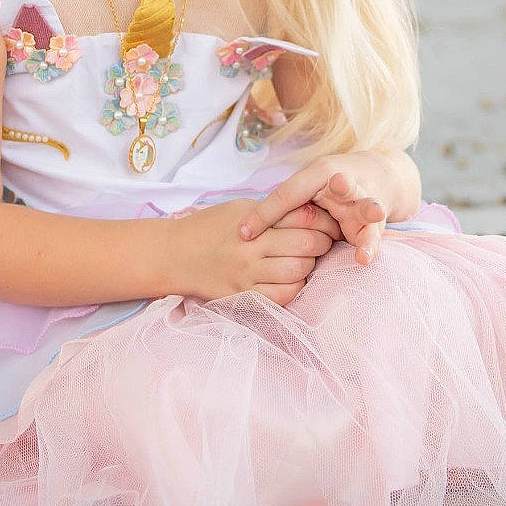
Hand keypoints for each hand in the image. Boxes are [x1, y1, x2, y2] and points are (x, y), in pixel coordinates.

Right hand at [168, 199, 336, 306]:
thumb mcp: (242, 209)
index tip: (330, 223)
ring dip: (309, 267)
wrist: (175, 254)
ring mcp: (247, 275)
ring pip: (297, 272)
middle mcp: (251, 248)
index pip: (302, 218)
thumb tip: (312, 215)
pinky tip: (292, 279)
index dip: (324, 221)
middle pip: (305, 246)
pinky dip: (295, 288)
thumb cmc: (211, 227)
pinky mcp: (242, 295)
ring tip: (307, 260)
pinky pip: (281, 296)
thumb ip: (274, 213)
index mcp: (253, 222)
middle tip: (324, 242)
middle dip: (323, 244)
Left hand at [239, 155, 394, 265]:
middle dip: (342, 184)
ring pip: (367, 206)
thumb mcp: (301, 192)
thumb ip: (278, 210)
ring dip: (369, 208)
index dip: (266, 212)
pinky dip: (369, 246)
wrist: (376, 177)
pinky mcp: (375, 224)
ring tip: (374, 211)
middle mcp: (345, 184)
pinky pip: (373, 236)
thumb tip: (242, 235)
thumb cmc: (327, 187)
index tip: (244, 234)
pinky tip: (362, 258)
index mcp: (319, 174)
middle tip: (340, 182)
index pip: (289, 193)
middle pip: (343, 184)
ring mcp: (363, 202)